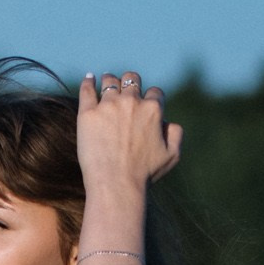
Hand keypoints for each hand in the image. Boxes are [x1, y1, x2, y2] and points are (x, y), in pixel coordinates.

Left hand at [77, 70, 180, 198]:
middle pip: (132, 80)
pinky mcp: (88, 114)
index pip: (155, 93)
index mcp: (153, 109)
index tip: (144, 104)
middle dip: (130, 83)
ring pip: (110, 81)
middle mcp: (132, 102)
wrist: (116, 185)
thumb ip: (176, 133)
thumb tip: (168, 121)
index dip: (151, 98)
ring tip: (106, 82)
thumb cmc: (144, 174)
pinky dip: (88, 82)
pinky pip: (87, 90)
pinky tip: (89, 79)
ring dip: (110, 80)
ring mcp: (108, 106)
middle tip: (124, 88)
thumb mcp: (172, 155)